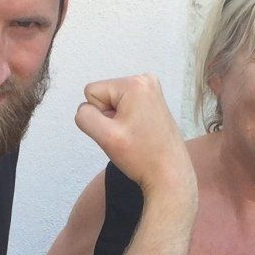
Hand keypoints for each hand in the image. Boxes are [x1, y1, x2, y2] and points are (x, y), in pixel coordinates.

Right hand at [74, 75, 195, 199]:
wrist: (169, 174)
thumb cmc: (142, 157)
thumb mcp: (105, 137)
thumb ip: (85, 117)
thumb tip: (85, 108)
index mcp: (134, 83)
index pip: (92, 92)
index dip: (99, 116)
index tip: (120, 131)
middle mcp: (145, 80)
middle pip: (103, 96)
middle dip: (109, 117)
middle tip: (128, 135)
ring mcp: (151, 90)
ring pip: (112, 102)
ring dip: (117, 121)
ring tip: (135, 135)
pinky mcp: (153, 101)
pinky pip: (124, 107)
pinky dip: (127, 121)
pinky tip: (140, 132)